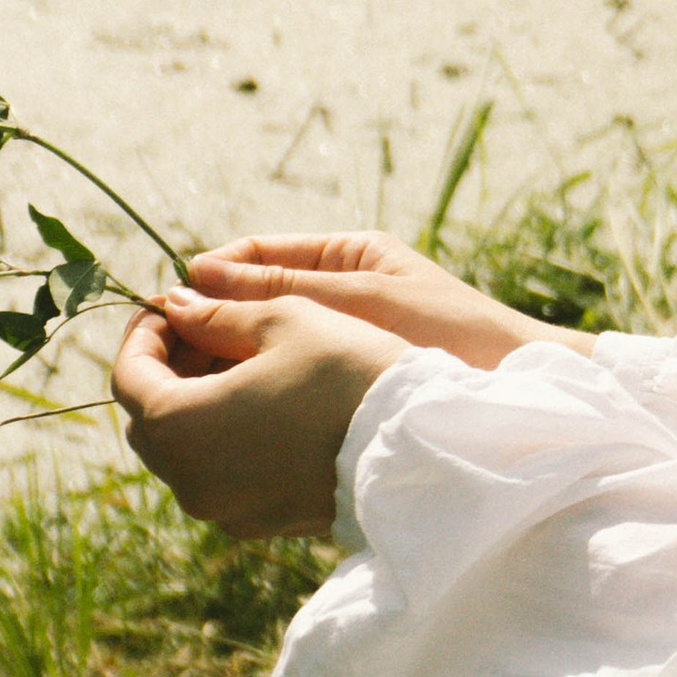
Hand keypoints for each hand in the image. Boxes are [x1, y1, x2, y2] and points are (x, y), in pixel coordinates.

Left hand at [112, 290, 408, 539]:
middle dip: (168, 369)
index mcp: (179, 426)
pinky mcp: (260, 523)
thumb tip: (175, 305)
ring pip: (184, 451)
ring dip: (197, 405)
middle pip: (148, 419)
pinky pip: (220, 477)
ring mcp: (224, 509)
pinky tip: (268, 406)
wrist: (421, 447)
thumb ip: (216, 312)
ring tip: (243, 364)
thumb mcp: (284, 318)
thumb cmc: (350, 371)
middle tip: (208, 329)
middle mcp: (188, 480)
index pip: (128, 375)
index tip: (173, 304)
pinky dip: (226, 440)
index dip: (145, 332)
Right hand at [177, 229, 589, 368]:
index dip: (207, 277)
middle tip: (164, 361)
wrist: (512, 394)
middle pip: (250, 305)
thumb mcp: (356, 302)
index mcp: (345, 256)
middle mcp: (337, 294)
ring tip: (188, 392)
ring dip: (226, 368)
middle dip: (209, 329)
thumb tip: (193, 277)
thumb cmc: (448, 334)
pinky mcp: (342, 386)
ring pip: (261, 349)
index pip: (253, 256)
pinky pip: (282, 385)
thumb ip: (278, 291)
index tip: (166, 307)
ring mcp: (338, 341)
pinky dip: (254, 395)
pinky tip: (231, 419)